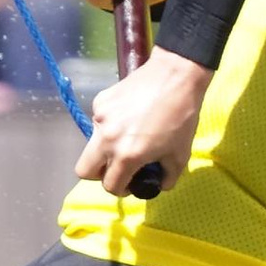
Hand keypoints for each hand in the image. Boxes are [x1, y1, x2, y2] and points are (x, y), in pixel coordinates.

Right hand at [78, 47, 211, 197]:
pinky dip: (110, 124)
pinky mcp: (101, 100)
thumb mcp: (180, 155)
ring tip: (128, 135)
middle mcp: (107, 139)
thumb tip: (158, 185)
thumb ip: (167, 178)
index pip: (110, 185)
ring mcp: (100, 117)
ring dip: (105, 148)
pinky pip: (99, 121)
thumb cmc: (182, 117)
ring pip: (91, 144)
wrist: (176, 75)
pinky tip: (129, 114)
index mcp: (127, 155)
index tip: (130, 182)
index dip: (121, 189)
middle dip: (99, 174)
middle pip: (84, 170)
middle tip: (118, 167)